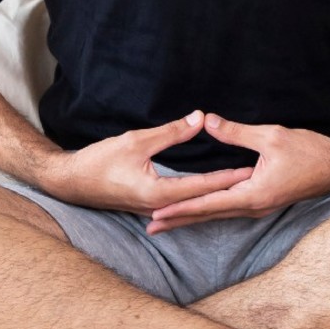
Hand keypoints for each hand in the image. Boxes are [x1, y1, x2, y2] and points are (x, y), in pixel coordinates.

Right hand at [39, 110, 253, 216]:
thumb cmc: (99, 160)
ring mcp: (154, 210)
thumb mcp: (136, 140)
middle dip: (230, 189)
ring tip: (242, 186)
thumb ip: (171, 132)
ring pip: (193, 205)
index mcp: (157, 193)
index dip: (228, 176)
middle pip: (202, 200)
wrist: (71, 182)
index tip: (251, 169)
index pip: (202, 186)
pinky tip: (211, 192)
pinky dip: (200, 198)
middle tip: (258, 179)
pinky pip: (182, 204)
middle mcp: (158, 207)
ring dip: (217, 195)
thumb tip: (200, 118)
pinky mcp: (149, 207)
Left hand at [146, 114, 329, 233]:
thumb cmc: (310, 151)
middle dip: (179, 220)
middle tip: (151, 228)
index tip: (157, 215)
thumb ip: (237, 133)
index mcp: (253, 194)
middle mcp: (254, 206)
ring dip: (192, 217)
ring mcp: (260, 207)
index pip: (208, 204)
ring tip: (167, 222)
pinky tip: (200, 209)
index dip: (181, 208)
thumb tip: (208, 121)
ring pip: (218, 215)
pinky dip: (209, 211)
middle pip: (209, 215)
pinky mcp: (264, 201)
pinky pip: (230, 209)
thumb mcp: (271, 136)